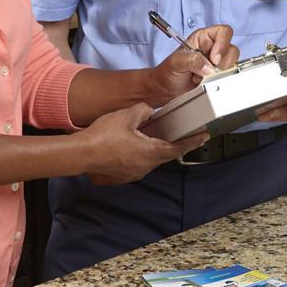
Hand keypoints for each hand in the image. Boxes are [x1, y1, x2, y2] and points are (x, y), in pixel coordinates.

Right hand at [80, 102, 208, 185]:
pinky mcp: (122, 176)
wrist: (82, 154)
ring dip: (153, 150)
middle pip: (165, 155)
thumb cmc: (104, 135)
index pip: (178, 147)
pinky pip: (136, 165)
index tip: (204, 137)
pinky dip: (139, 155)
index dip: (192, 141)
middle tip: (181, 136)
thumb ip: (143, 111)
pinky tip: (130, 147)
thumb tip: (149, 111)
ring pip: (150, 160)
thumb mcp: (126, 115)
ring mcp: (133, 173)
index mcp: (150, 152)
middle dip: (173, 145)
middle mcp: (145, 166)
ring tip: (150, 139)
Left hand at [149, 24, 239, 105]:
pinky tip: (206, 83)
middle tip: (211, 71)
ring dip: (221, 73)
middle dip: (224, 62)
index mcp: (202, 38)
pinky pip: (228, 77)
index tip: (214, 59)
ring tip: (204, 77)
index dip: (222, 44)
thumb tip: (208, 67)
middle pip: (232, 49)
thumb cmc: (167, 71)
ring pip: (232, 63)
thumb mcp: (176, 62)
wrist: (165, 90)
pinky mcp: (218, 77)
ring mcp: (216, 63)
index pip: (222, 32)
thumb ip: (191, 60)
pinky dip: (220, 81)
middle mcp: (212, 48)